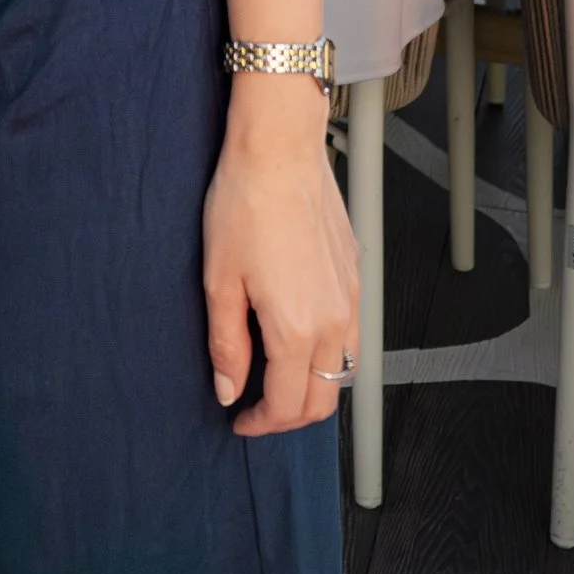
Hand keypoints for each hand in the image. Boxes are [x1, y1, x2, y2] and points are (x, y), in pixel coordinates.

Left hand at [203, 77, 358, 435]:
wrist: (279, 150)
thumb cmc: (244, 205)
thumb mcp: (219, 281)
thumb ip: (226, 345)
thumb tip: (229, 390)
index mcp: (296, 329)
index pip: (287, 404)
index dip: (262, 423)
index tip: (240, 421)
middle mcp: (333, 321)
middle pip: (325, 400)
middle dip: (291, 418)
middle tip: (258, 411)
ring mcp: (350, 298)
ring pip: (345, 371)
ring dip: (315, 389)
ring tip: (278, 379)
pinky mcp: (354, 275)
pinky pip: (350, 334)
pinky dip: (330, 355)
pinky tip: (299, 338)